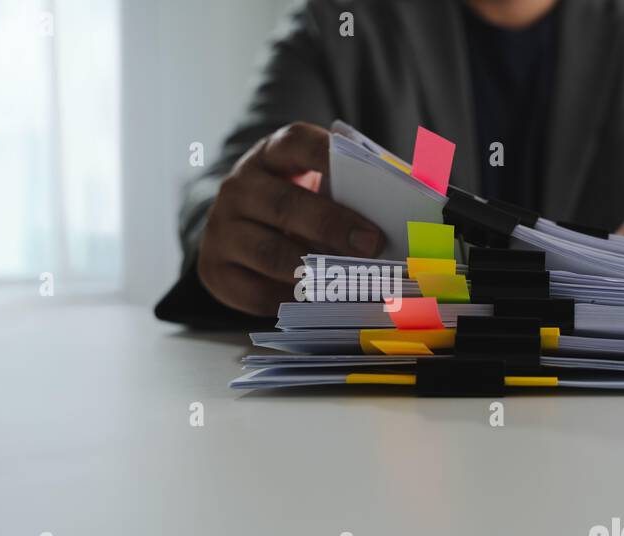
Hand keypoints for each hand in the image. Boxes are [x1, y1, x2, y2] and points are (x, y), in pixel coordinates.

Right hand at [198, 122, 383, 315]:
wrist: (237, 228)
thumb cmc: (296, 203)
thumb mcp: (316, 183)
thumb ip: (352, 187)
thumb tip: (409, 201)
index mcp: (270, 155)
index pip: (296, 143)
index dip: (328, 155)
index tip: (367, 176)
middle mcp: (239, 187)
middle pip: (285, 204)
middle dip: (332, 226)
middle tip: (372, 244)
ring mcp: (221, 229)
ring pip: (268, 252)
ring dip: (313, 271)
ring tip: (348, 282)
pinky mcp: (213, 269)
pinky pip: (255, 291)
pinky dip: (290, 301)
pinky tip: (318, 303)